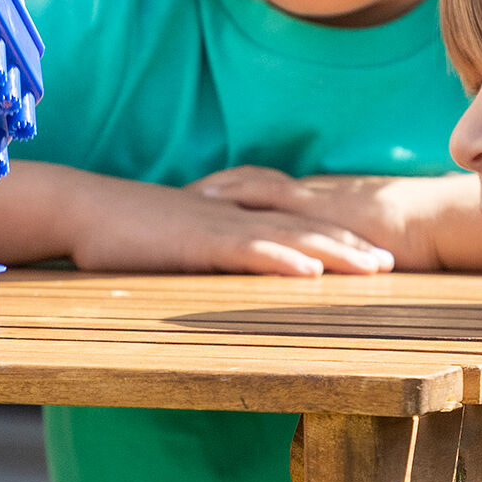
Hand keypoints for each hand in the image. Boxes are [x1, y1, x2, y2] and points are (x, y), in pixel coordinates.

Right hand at [66, 174, 394, 275]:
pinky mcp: (196, 241)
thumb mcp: (178, 243)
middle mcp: (234, 217)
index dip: (336, 238)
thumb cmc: (128, 232)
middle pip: (304, 228)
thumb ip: (209, 252)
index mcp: (232, 218)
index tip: (373, 254)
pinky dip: (280, 257)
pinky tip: (308, 268)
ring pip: (287, 237)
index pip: (295, 226)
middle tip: (393, 262)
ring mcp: (218, 227)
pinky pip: (246, 249)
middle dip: (351, 244)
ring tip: (372, 266)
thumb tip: (231, 271)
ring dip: (333, 250)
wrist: (87, 210)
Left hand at [187, 167, 481, 270]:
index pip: (258, 187)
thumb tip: (307, 255)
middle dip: (213, 187)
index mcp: (310, 196)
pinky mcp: (325, 213)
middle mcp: (306, 193)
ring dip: (226, 191)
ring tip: (192, 198)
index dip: (225, 189)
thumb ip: (328, 239)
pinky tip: (232, 215)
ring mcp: (314, 200)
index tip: (191, 194)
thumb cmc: (404, 233)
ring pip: (259, 188)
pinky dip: (255, 209)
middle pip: (248, 182)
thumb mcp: (356, 234)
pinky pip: (284, 207)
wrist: (435, 220)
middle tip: (176, 192)